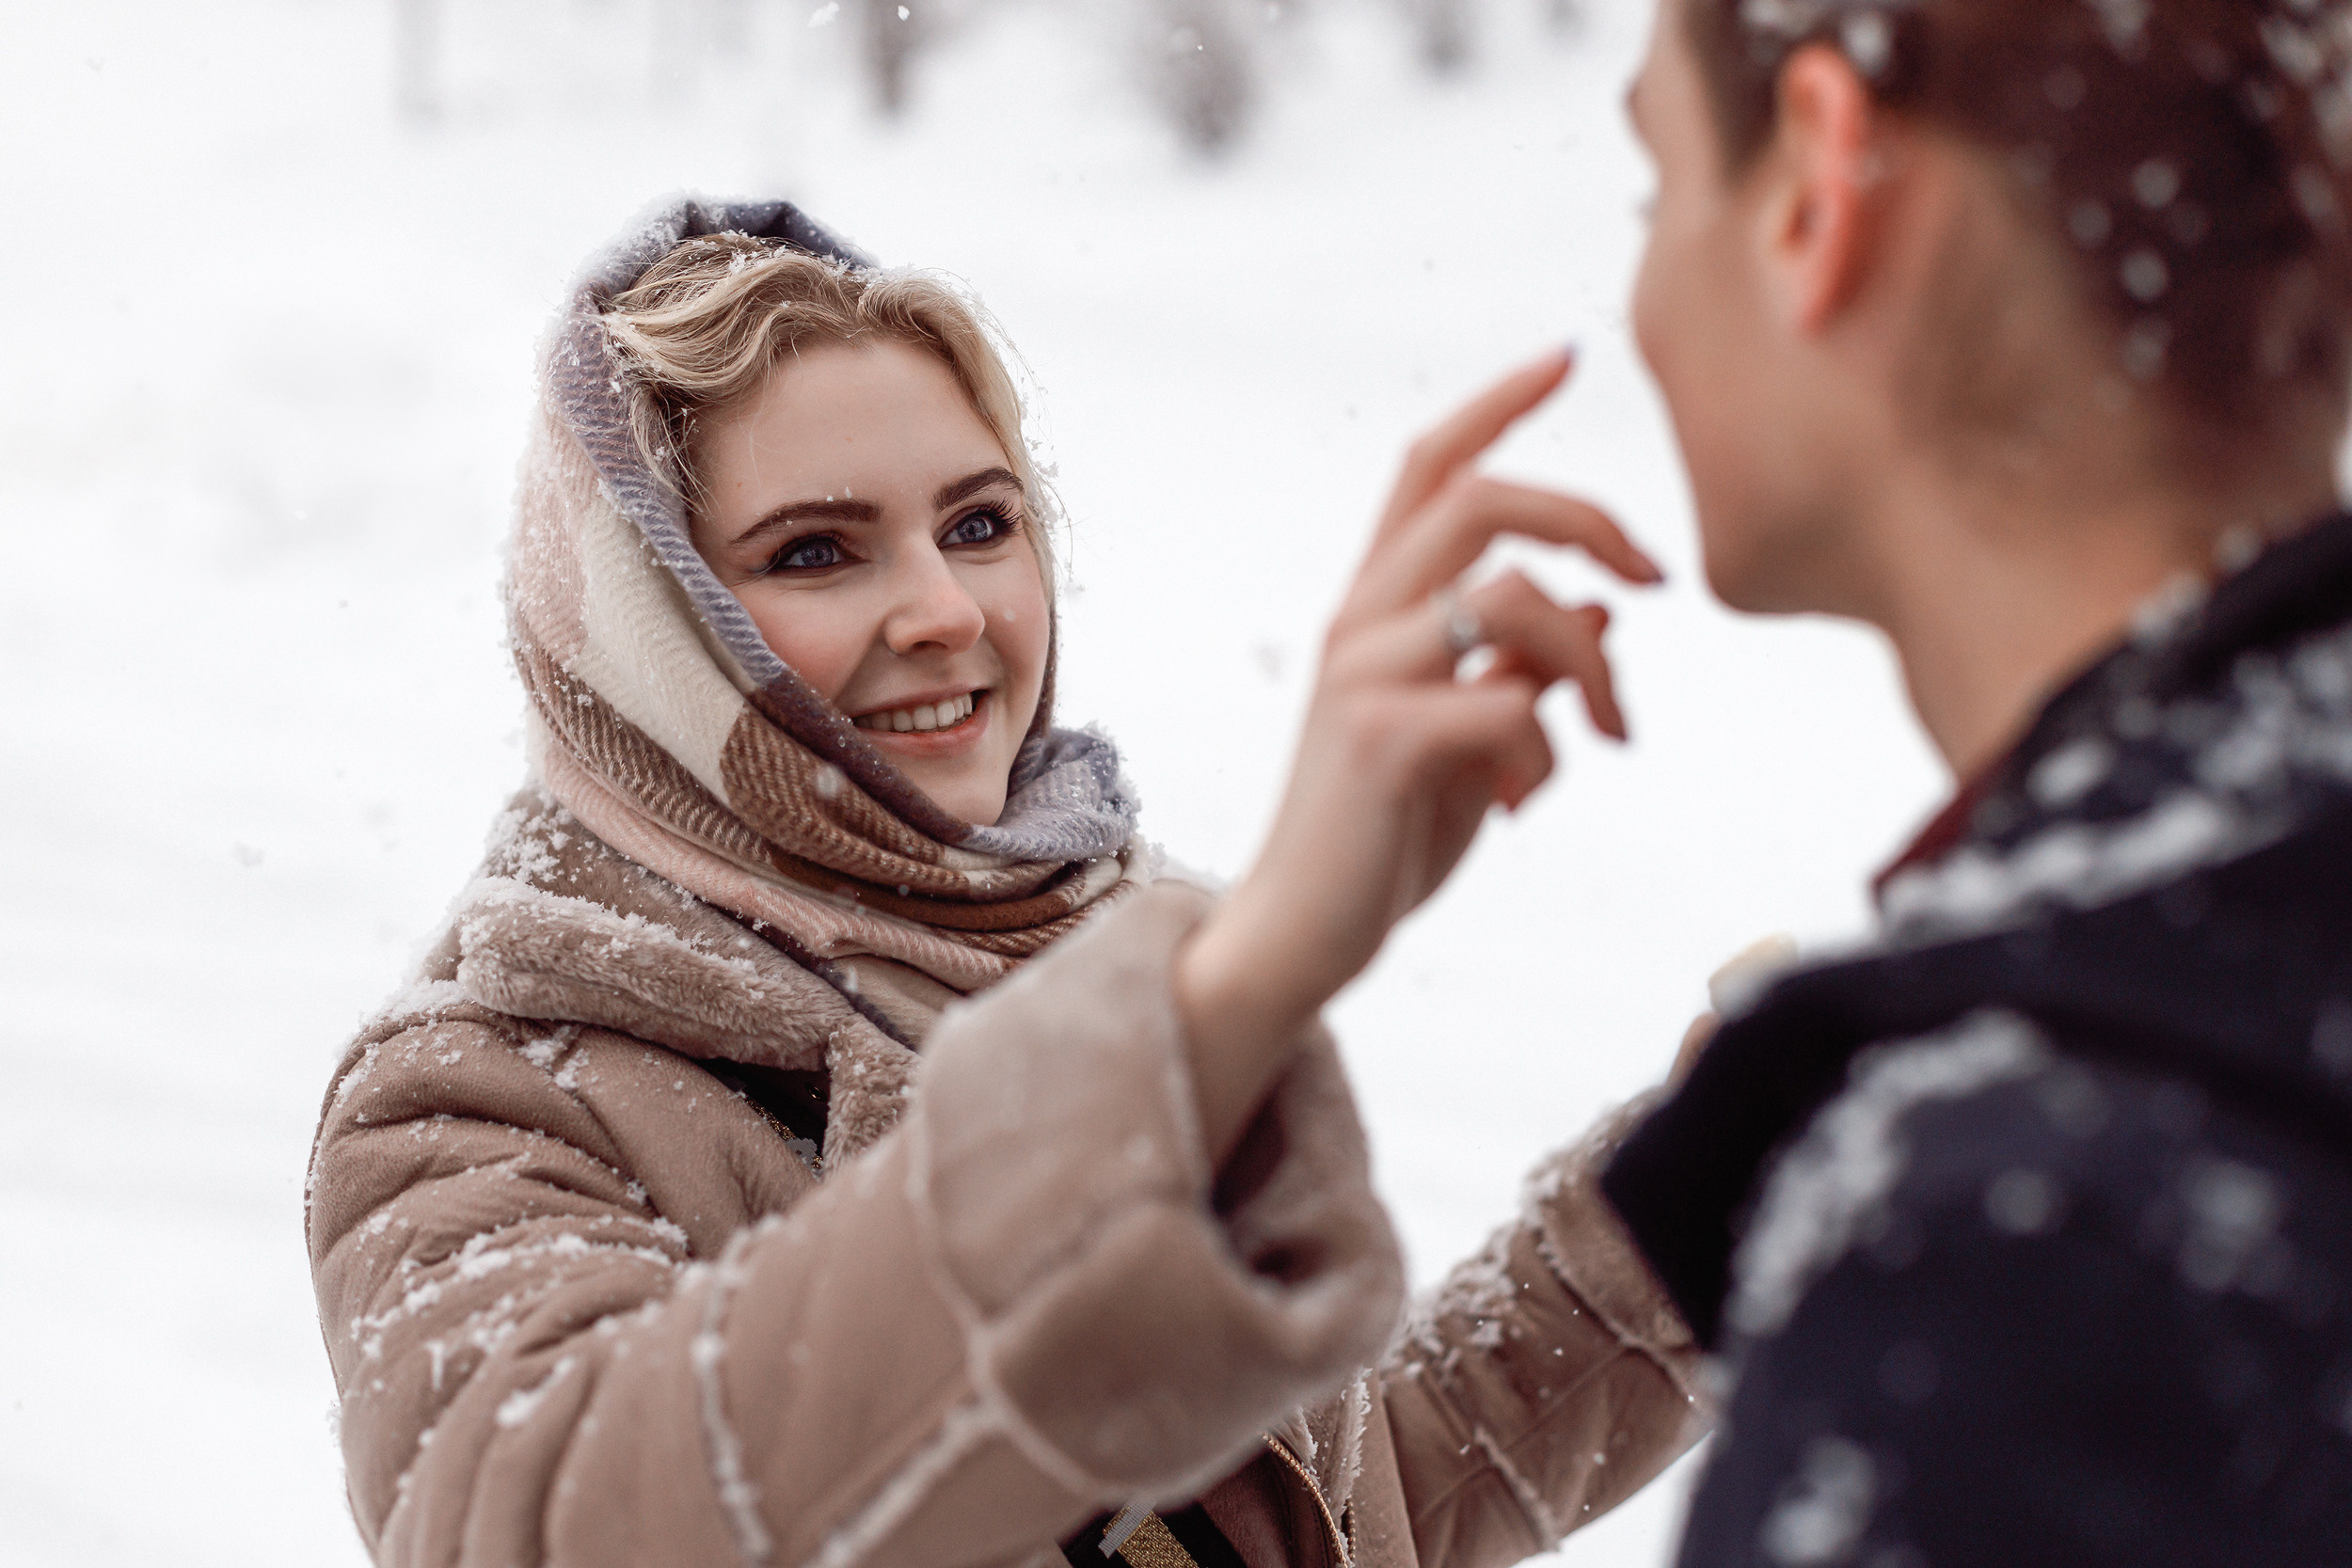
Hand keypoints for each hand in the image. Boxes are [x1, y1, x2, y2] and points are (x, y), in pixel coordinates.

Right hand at [1175, 348, 1663, 1162]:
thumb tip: (1606, 616)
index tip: (1569, 353)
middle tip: (1655, 578)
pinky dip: (1548, 751)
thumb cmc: (1384, 836)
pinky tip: (1520, 803)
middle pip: (1480, 497)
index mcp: (1374, 606)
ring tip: (1611, 736)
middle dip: (1590, 517)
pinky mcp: (1381, 738)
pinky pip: (1512, 704)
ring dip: (1596, 665)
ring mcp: (1363, 674)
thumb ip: (1522, 668)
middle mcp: (1359, 619)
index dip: (1497, 401)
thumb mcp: (1470, 735)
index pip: (1429, 465)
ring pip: (1513, 598)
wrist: (1301, 935)